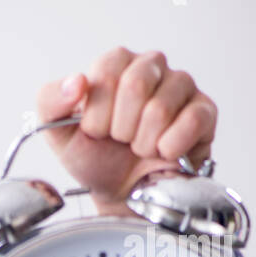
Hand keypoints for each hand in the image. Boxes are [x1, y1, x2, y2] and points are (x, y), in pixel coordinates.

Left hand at [35, 47, 217, 214]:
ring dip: (143, 142)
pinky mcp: (205, 110)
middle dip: (120, 128)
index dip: (97, 113)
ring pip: (160, 109)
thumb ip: (51, 101)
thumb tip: (76, 82)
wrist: (121, 193)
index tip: (96, 130)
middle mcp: (151, 66)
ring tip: (140, 148)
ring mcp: (181, 85)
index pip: (106, 72)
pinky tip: (163, 152)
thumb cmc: (94, 157)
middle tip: (120, 140)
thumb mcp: (57, 133)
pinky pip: (191, 120)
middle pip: (136, 85)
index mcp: (115, 63)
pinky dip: (170, 147)